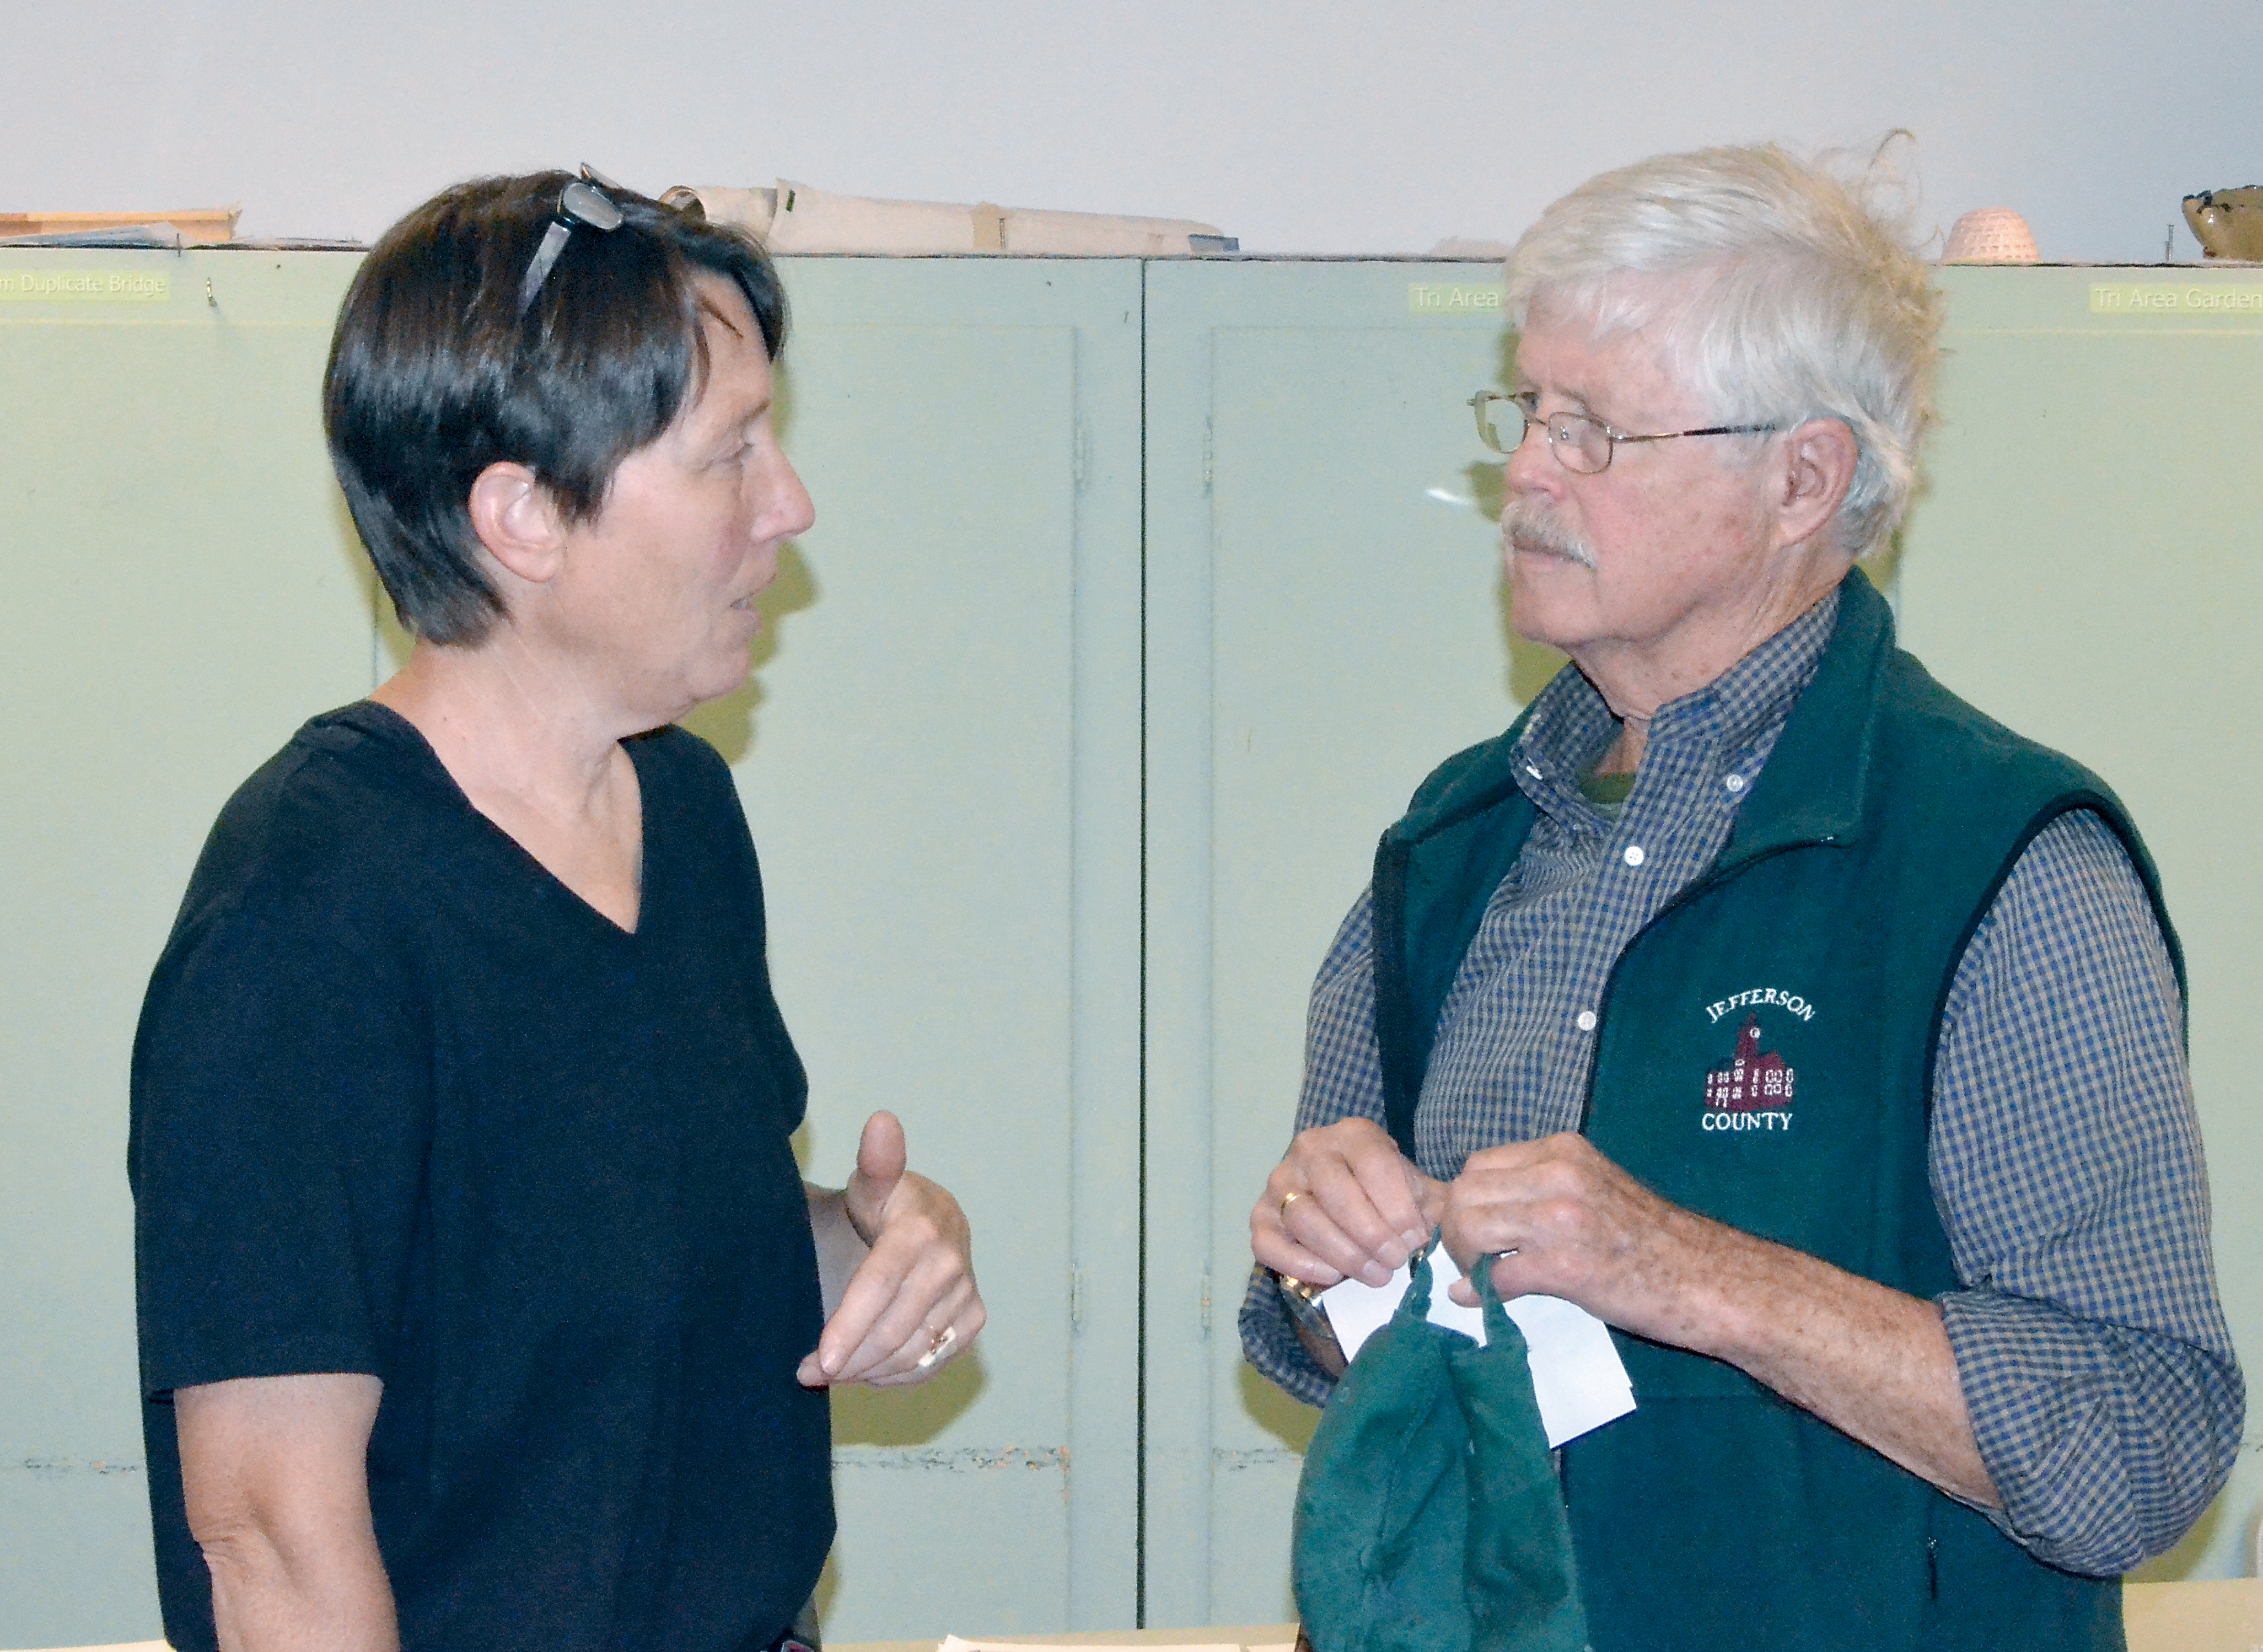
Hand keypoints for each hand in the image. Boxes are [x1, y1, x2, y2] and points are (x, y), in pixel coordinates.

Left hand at [798, 1112, 984, 1387]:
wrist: (933, 1221)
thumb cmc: (888, 1203)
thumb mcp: (874, 1181)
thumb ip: (876, 1160)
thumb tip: (881, 1120)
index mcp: (922, 1230)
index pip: (879, 1287)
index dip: (848, 1326)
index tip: (818, 1360)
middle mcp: (951, 1265)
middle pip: (894, 1329)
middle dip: (848, 1358)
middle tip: (809, 1372)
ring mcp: (966, 1295)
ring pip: (913, 1352)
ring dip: (867, 1370)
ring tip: (832, 1371)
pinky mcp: (974, 1320)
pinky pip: (933, 1363)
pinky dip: (897, 1375)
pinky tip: (868, 1370)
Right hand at [1252, 1117, 1444, 1289]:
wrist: (1355, 1213)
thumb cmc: (1392, 1202)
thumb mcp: (1420, 1195)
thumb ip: (1438, 1208)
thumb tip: (1450, 1229)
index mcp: (1354, 1135)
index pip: (1372, 1161)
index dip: (1396, 1204)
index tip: (1416, 1237)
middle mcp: (1310, 1148)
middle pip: (1334, 1189)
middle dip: (1370, 1232)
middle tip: (1395, 1262)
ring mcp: (1280, 1182)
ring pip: (1303, 1216)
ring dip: (1343, 1252)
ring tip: (1375, 1276)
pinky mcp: (1260, 1217)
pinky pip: (1269, 1242)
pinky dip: (1300, 1263)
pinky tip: (1333, 1277)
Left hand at [1439, 1132, 1704, 1335]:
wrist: (1708, 1278)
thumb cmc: (1652, 1240)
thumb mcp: (1593, 1190)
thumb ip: (1538, 1193)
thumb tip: (1474, 1216)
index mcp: (1562, 1150)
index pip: (1478, 1165)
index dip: (1465, 1200)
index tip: (1474, 1231)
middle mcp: (1558, 1173)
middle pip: (1465, 1191)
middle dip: (1455, 1229)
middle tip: (1471, 1259)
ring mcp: (1561, 1218)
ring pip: (1469, 1227)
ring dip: (1465, 1259)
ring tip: (1481, 1277)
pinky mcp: (1566, 1265)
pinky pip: (1497, 1275)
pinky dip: (1482, 1292)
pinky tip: (1485, 1302)